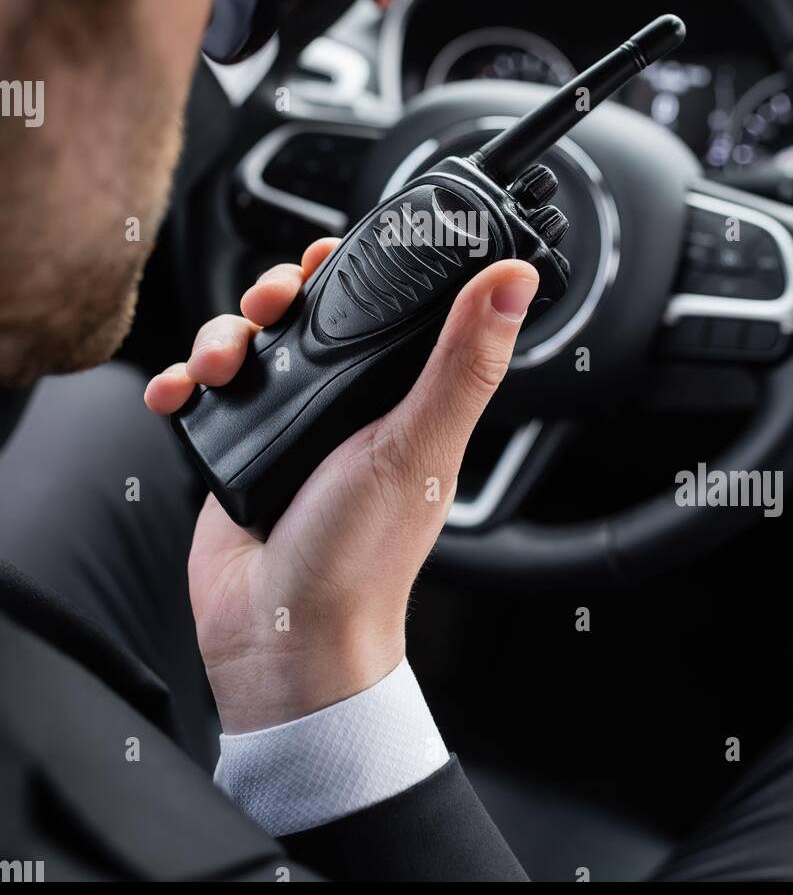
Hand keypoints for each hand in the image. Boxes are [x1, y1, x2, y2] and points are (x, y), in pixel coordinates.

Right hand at [145, 238, 538, 733]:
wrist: (283, 640)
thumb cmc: (362, 559)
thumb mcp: (419, 446)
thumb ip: (464, 364)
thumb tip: (514, 281)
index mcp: (398, 396)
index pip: (380, 307)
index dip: (354, 270)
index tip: (330, 255)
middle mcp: (344, 406)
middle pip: (302, 314)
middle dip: (275, 295)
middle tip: (268, 308)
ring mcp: (285, 427)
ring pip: (248, 344)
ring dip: (222, 335)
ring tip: (218, 367)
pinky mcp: (236, 451)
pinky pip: (200, 395)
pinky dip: (180, 382)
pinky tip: (176, 394)